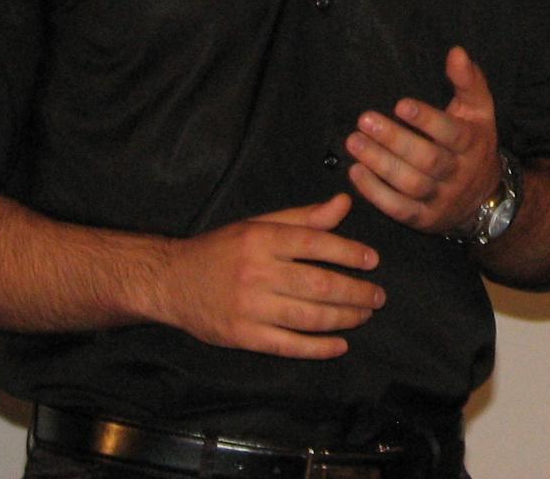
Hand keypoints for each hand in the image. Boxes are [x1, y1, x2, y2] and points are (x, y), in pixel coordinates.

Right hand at [149, 192, 382, 358]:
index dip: (350, 252)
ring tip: (364, 315)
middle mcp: (257, 272)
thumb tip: (345, 203)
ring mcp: (249, 307)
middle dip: (355, 292)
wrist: (171, 281)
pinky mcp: (243, 336)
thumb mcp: (259, 224)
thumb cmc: (222, 249)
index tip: (372, 261)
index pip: (316, 243)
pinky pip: (288, 345)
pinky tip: (339, 344)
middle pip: (318, 284)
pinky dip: (318, 348)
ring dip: (344, 318)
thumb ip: (304, 217)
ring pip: (308, 316)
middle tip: (378, 296)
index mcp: (262, 239)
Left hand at [345, 45, 500, 234]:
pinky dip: (376, 193)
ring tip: (354, 143)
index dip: (427, 120)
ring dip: (380, 165)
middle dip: (394, 140)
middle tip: (364, 121)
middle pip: (427, 159)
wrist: (484, 200)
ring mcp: (441, 199)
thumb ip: (468, 81)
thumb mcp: (480, 110)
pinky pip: (399, 209)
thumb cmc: (475, 143)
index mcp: (473, 143)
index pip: (451, 133)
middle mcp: (458, 173)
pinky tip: (356, 172)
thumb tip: (456, 51)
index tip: (400, 104)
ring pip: (410, 185)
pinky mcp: (423, 219)